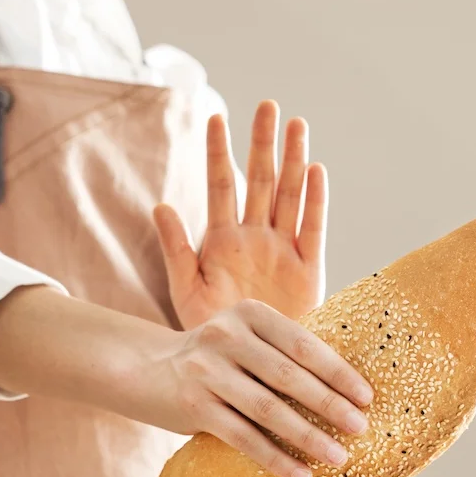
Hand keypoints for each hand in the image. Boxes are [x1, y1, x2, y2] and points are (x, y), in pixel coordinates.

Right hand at [136, 299, 371, 476]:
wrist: (146, 369)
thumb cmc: (215, 358)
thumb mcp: (245, 337)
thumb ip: (283, 352)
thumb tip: (348, 390)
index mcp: (248, 314)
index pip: (302, 344)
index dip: (338, 371)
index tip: (366, 397)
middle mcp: (225, 337)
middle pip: (289, 376)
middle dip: (330, 405)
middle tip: (361, 428)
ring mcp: (206, 371)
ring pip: (267, 410)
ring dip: (308, 436)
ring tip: (339, 457)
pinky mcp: (193, 406)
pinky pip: (242, 437)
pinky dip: (275, 458)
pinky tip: (301, 474)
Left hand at [154, 100, 326, 329]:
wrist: (250, 370)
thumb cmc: (213, 334)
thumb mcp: (187, 292)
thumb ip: (176, 250)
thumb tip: (160, 204)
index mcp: (222, 241)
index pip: (220, 186)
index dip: (219, 152)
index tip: (216, 116)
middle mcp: (255, 238)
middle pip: (260, 181)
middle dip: (263, 144)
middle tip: (267, 105)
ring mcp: (283, 250)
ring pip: (289, 195)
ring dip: (293, 161)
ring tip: (296, 124)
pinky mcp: (309, 269)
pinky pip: (313, 228)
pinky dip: (315, 200)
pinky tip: (315, 170)